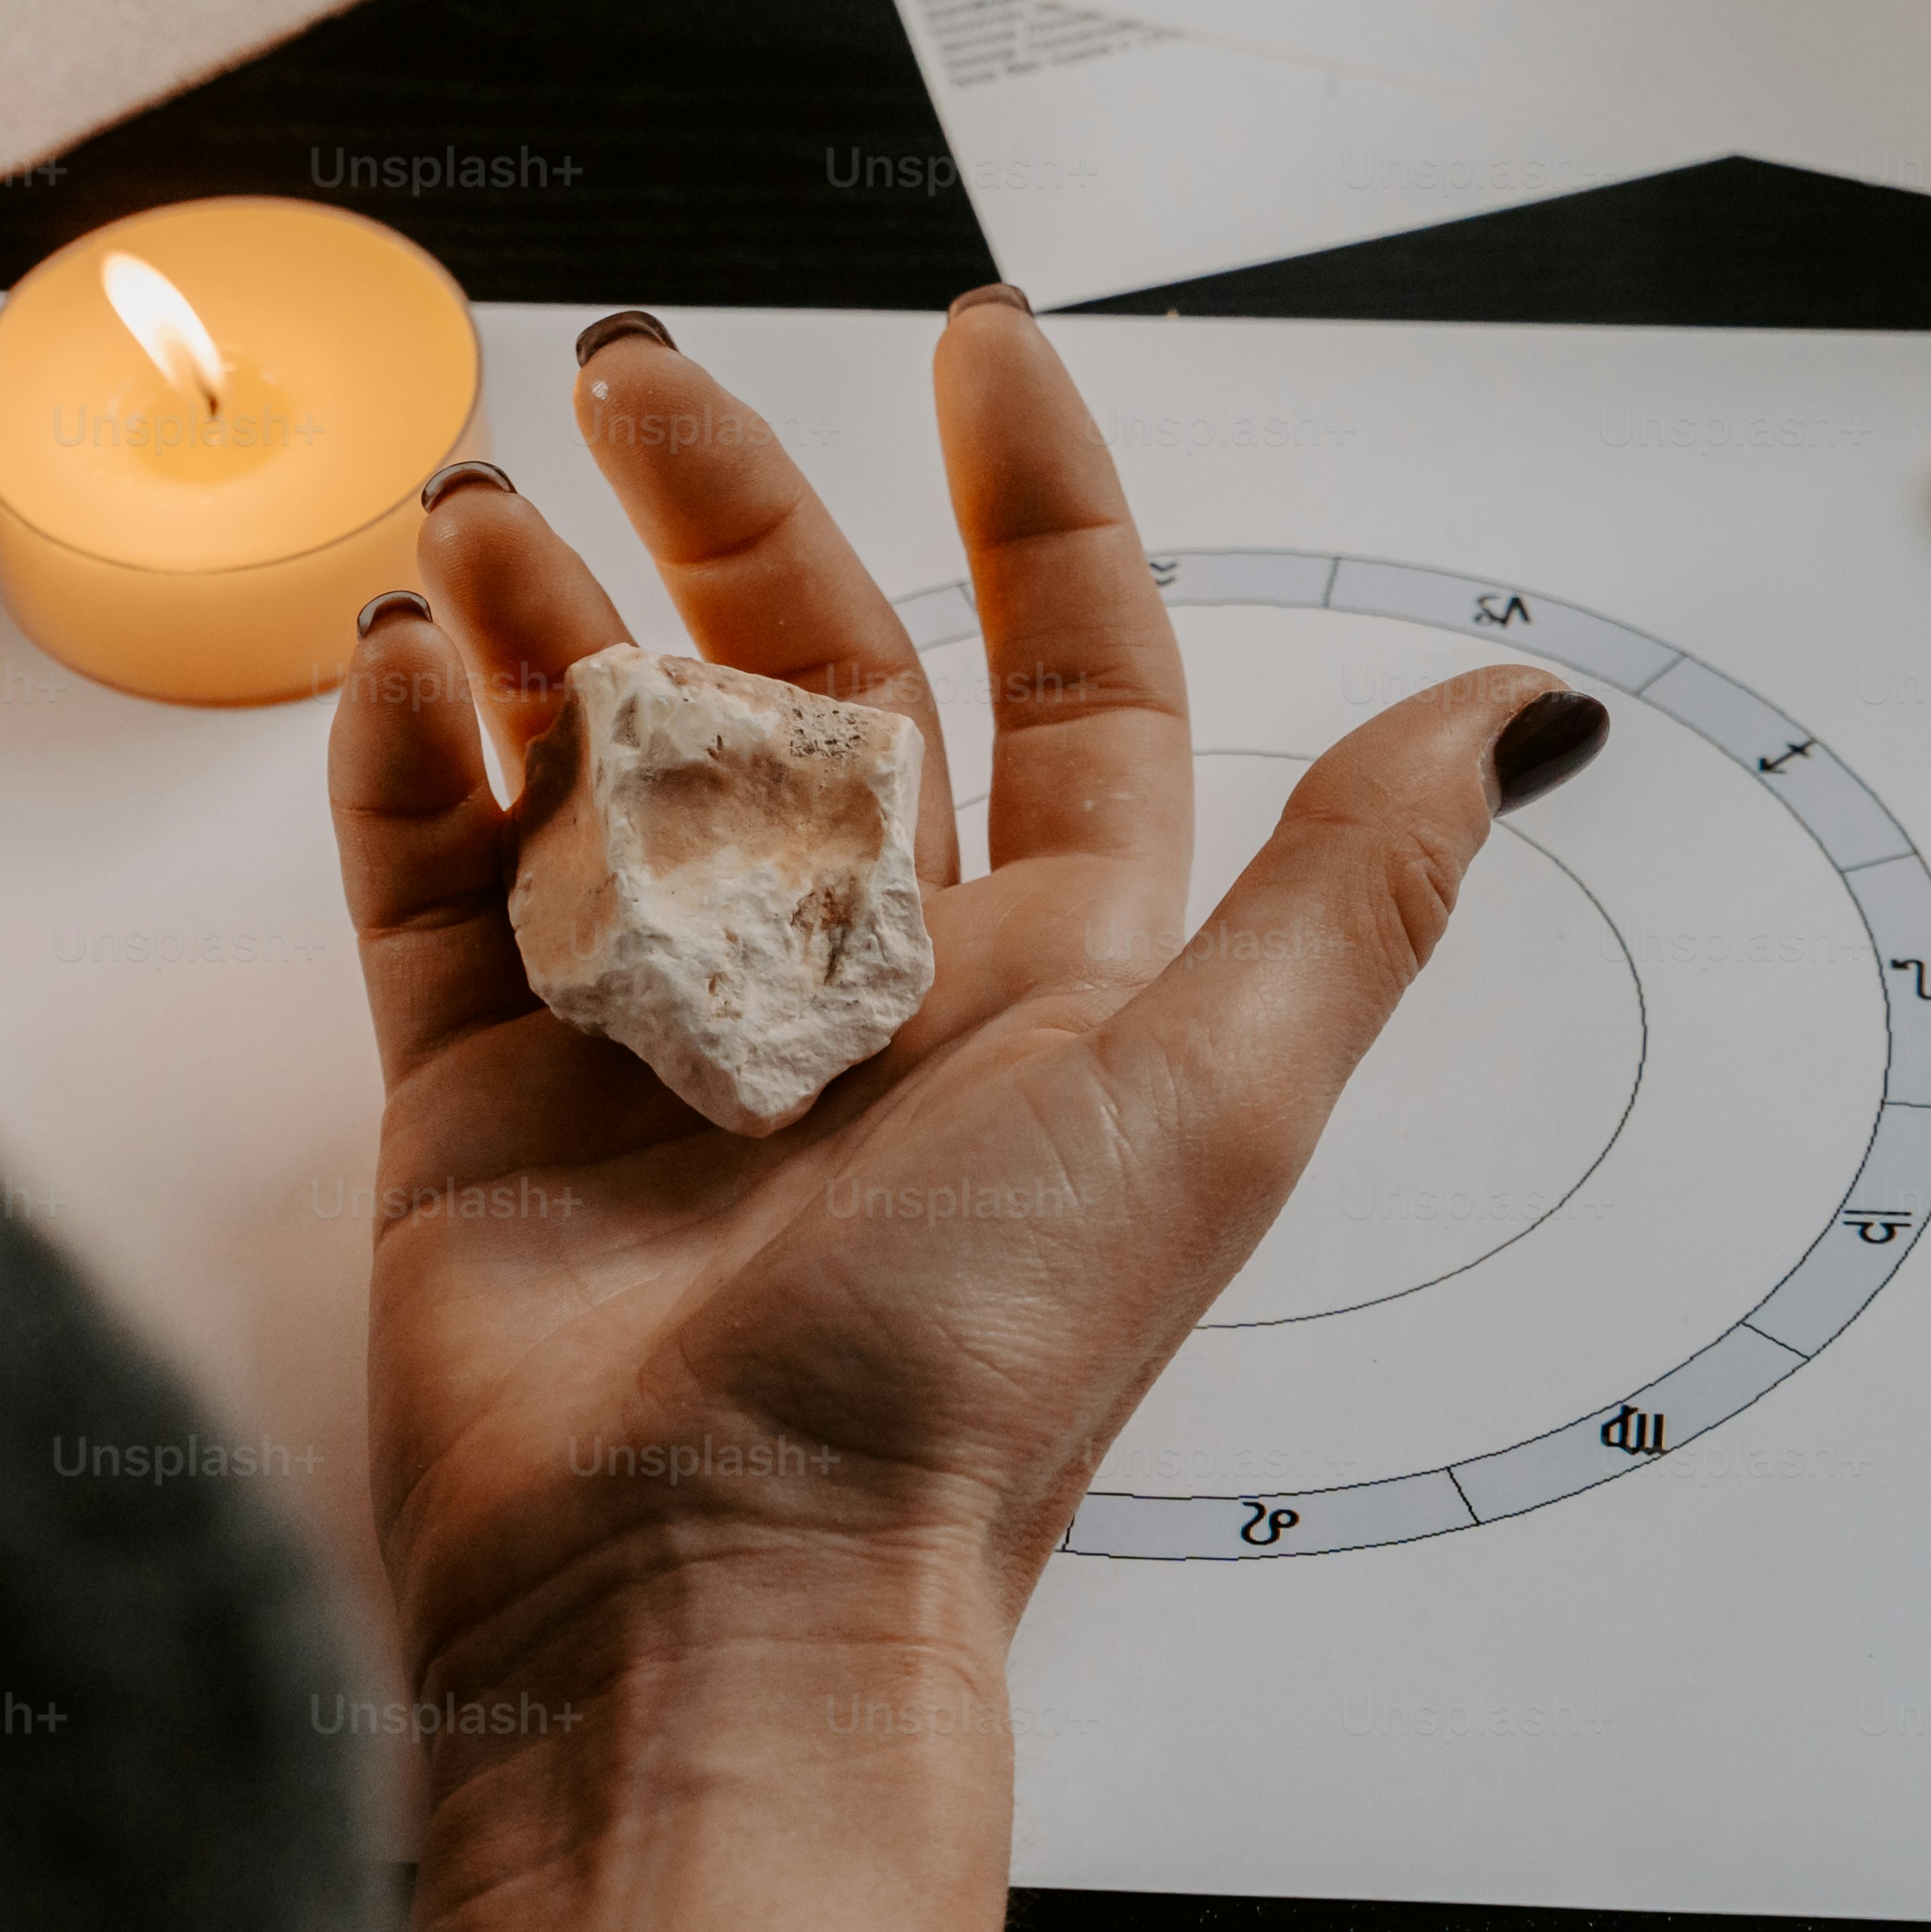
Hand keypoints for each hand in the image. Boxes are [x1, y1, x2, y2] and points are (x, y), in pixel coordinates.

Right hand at [327, 292, 1591, 1931]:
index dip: (1030, 499)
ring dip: (542, 611)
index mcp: (1044, 966)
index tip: (978, 345)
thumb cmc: (974, 1357)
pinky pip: (432, 884)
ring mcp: (653, 1026)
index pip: (1056, 669)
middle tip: (636, 370)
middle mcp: (853, 977)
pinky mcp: (481, 1093)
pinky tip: (392, 664)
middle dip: (721, 505)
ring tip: (480, 510)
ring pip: (598, 751)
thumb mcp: (1213, 1084)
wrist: (713, 1586)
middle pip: (799, 671)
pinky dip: (404, 761)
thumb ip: (1357, 882)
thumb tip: (1538, 710)